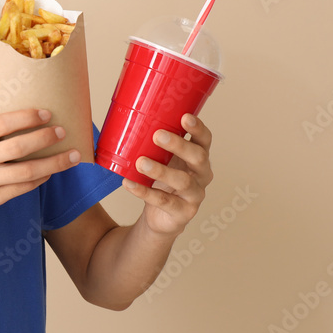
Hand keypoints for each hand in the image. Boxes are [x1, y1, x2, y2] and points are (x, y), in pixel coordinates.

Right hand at [0, 109, 80, 230]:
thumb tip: (30, 117)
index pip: (2, 123)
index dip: (27, 117)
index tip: (47, 114)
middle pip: (18, 148)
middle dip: (45, 139)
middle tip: (62, 132)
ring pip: (26, 172)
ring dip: (53, 164)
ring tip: (71, 156)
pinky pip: (22, 188)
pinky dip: (40, 179)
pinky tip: (51, 172)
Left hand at [123, 113, 212, 236]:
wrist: (160, 216)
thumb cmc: (163, 181)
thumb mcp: (162, 160)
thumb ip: (154, 144)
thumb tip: (128, 121)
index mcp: (198, 157)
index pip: (204, 140)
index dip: (198, 129)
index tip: (185, 117)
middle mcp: (202, 175)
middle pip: (198, 157)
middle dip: (179, 145)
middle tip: (158, 136)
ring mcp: (195, 195)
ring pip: (182, 181)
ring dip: (161, 170)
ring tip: (141, 163)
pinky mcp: (184, 212)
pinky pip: (164, 201)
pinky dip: (144, 192)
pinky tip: (129, 184)